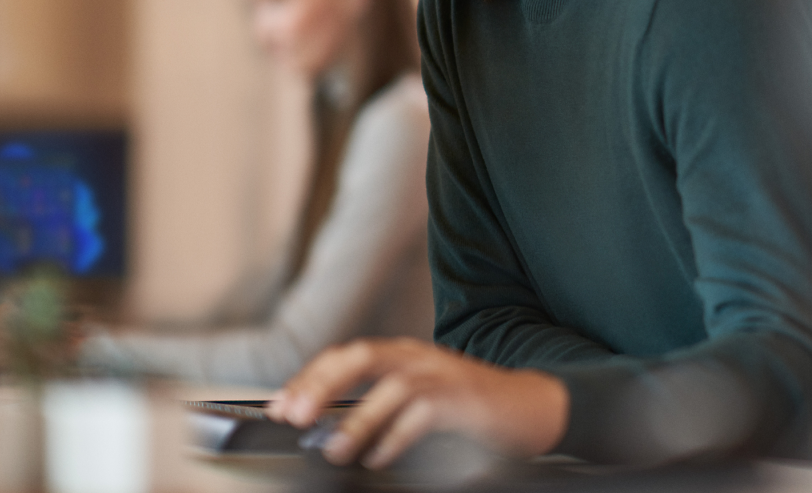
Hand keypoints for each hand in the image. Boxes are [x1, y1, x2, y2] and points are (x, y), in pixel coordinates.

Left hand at [267, 337, 568, 469]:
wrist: (531, 406)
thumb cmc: (470, 408)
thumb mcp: (421, 397)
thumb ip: (381, 404)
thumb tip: (328, 427)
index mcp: (405, 353)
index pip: (347, 354)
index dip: (310, 376)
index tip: (280, 404)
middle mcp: (420, 356)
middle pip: (363, 356)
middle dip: (322, 383)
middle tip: (293, 415)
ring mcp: (444, 374)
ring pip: (391, 385)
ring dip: (357, 418)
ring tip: (334, 450)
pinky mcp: (464, 399)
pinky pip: (423, 413)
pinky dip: (396, 438)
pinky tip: (379, 458)